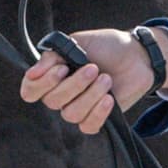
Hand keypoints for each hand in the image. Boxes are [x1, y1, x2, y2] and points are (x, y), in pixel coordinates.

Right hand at [21, 28, 159, 134]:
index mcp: (53, 75)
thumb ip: (53, 56)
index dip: (40, 84)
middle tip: (93, 68)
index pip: (30, 90)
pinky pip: (88, 126)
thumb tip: (32, 73)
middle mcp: (62, 94)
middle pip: (53, 102)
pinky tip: (109, 98)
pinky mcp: (96, 117)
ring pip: (71, 114)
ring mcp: (79, 107)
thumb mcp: (78, 42)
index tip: (61, 69)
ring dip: (91, 95)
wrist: (137, 55)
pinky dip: (98, 112)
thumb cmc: (106, 46)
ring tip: (106, 78)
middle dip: (75, 84)